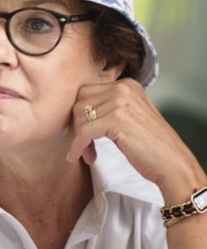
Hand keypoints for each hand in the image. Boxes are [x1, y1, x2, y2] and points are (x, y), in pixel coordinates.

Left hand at [67, 78, 202, 197]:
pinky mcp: (117, 119)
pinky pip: (84, 131)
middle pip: (79, 102)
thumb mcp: (129, 118)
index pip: (86, 92)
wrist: (172, 163)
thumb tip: (76, 114)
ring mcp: (120, 102)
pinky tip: (81, 157)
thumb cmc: (151, 146)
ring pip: (79, 117)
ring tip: (88, 154)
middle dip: (77, 126)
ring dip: (78, 139)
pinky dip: (78, 146)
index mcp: (126, 85)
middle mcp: (123, 88)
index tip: (84, 136)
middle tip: (84, 147)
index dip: (80, 116)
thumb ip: (108, 109)